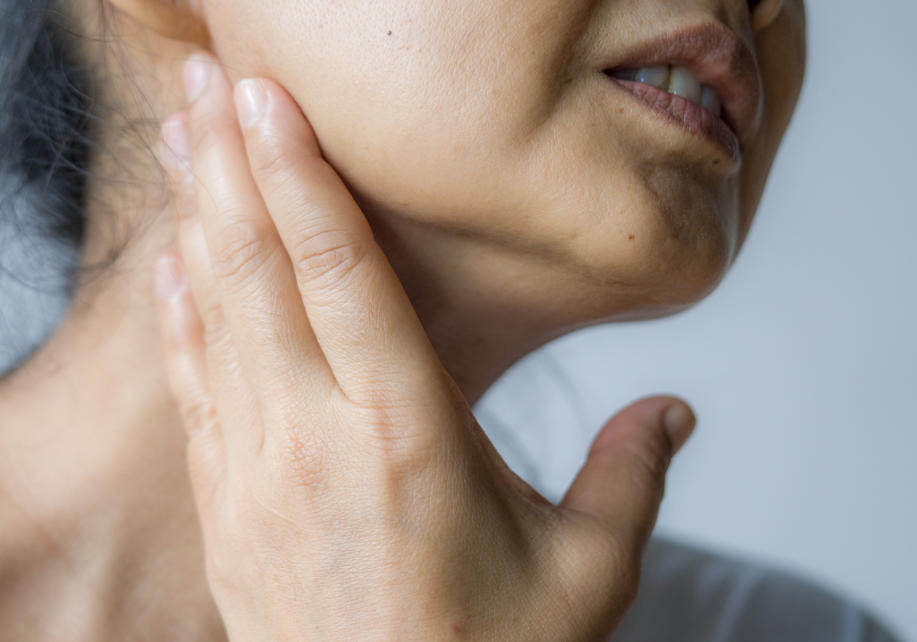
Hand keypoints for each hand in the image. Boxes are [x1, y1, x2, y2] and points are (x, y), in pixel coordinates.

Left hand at [152, 51, 695, 640]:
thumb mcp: (584, 577)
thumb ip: (633, 479)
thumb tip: (678, 412)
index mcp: (407, 440)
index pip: (343, 277)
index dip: (302, 178)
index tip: (269, 102)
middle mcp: (316, 442)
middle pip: (260, 272)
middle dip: (229, 163)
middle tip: (212, 79)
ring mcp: (257, 472)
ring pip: (216, 315)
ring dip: (197, 216)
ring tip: (183, 134)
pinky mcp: (229, 503)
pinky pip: (194, 384)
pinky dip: (178, 312)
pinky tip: (172, 261)